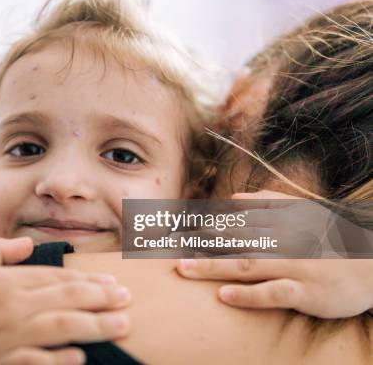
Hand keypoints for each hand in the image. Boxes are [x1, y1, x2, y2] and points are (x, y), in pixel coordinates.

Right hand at [0, 237, 131, 363]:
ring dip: (93, 327)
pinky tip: (80, 358)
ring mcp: (5, 338)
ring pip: (59, 329)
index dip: (88, 280)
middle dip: (101, 300)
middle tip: (129, 301)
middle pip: (65, 300)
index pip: (55, 278)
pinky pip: (34, 363)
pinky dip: (58, 361)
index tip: (113, 281)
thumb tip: (29, 243)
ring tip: (121, 325)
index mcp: (4, 282)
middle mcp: (10, 308)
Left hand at [176, 191, 372, 317]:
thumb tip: (232, 200)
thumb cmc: (330, 239)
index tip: (173, 231)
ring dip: (213, 267)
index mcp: (278, 224)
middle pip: (232, 242)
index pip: (232, 224)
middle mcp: (281, 243)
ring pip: (247, 265)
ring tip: (183, 269)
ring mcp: (293, 267)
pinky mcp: (305, 292)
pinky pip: (274, 293)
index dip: (200, 227)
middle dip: (196, 244)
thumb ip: (268, 203)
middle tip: (166, 248)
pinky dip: (249, 294)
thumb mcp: (303, 213)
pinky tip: (225, 295)